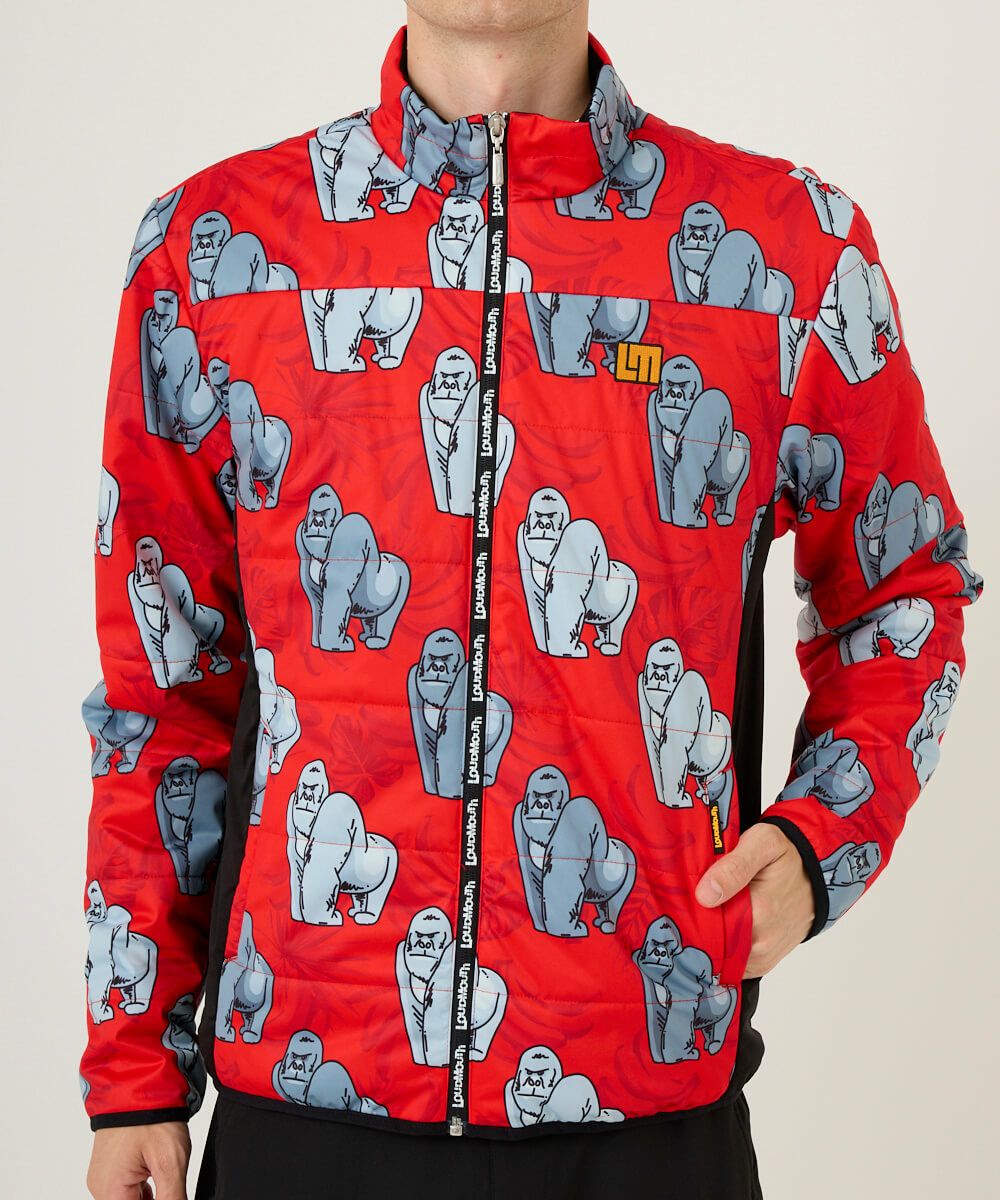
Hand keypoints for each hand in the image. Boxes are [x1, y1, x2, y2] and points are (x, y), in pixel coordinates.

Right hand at [87, 1122, 189, 1199]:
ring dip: (148, 1196)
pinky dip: (142, 1188)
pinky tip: (157, 1177)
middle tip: (170, 1182)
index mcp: (110, 1191)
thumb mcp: (171, 1162)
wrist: (140, 1080)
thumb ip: (172, 1197)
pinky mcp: (109, 1166)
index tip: (171, 1193)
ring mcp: (103, 1175)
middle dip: (152, 1199)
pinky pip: (125, 1188)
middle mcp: (101, 1187)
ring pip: (128, 1199)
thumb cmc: (151, 1115)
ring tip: (164, 1173)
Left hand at [695, 823, 813, 977]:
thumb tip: (705, 894)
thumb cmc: (788, 854)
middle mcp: (762, 943)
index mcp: (758, 914)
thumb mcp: (762, 843)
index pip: (706, 928)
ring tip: (699, 917)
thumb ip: (734, 867)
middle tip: (681, 910)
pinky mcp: (765, 961)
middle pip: (711, 945)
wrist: (819, 872)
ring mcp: (764, 956)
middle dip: (694, 930)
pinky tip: (716, 929)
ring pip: (721, 957)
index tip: (673, 907)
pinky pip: (735, 964)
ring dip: (708, 941)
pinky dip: (722, 950)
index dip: (686, 918)